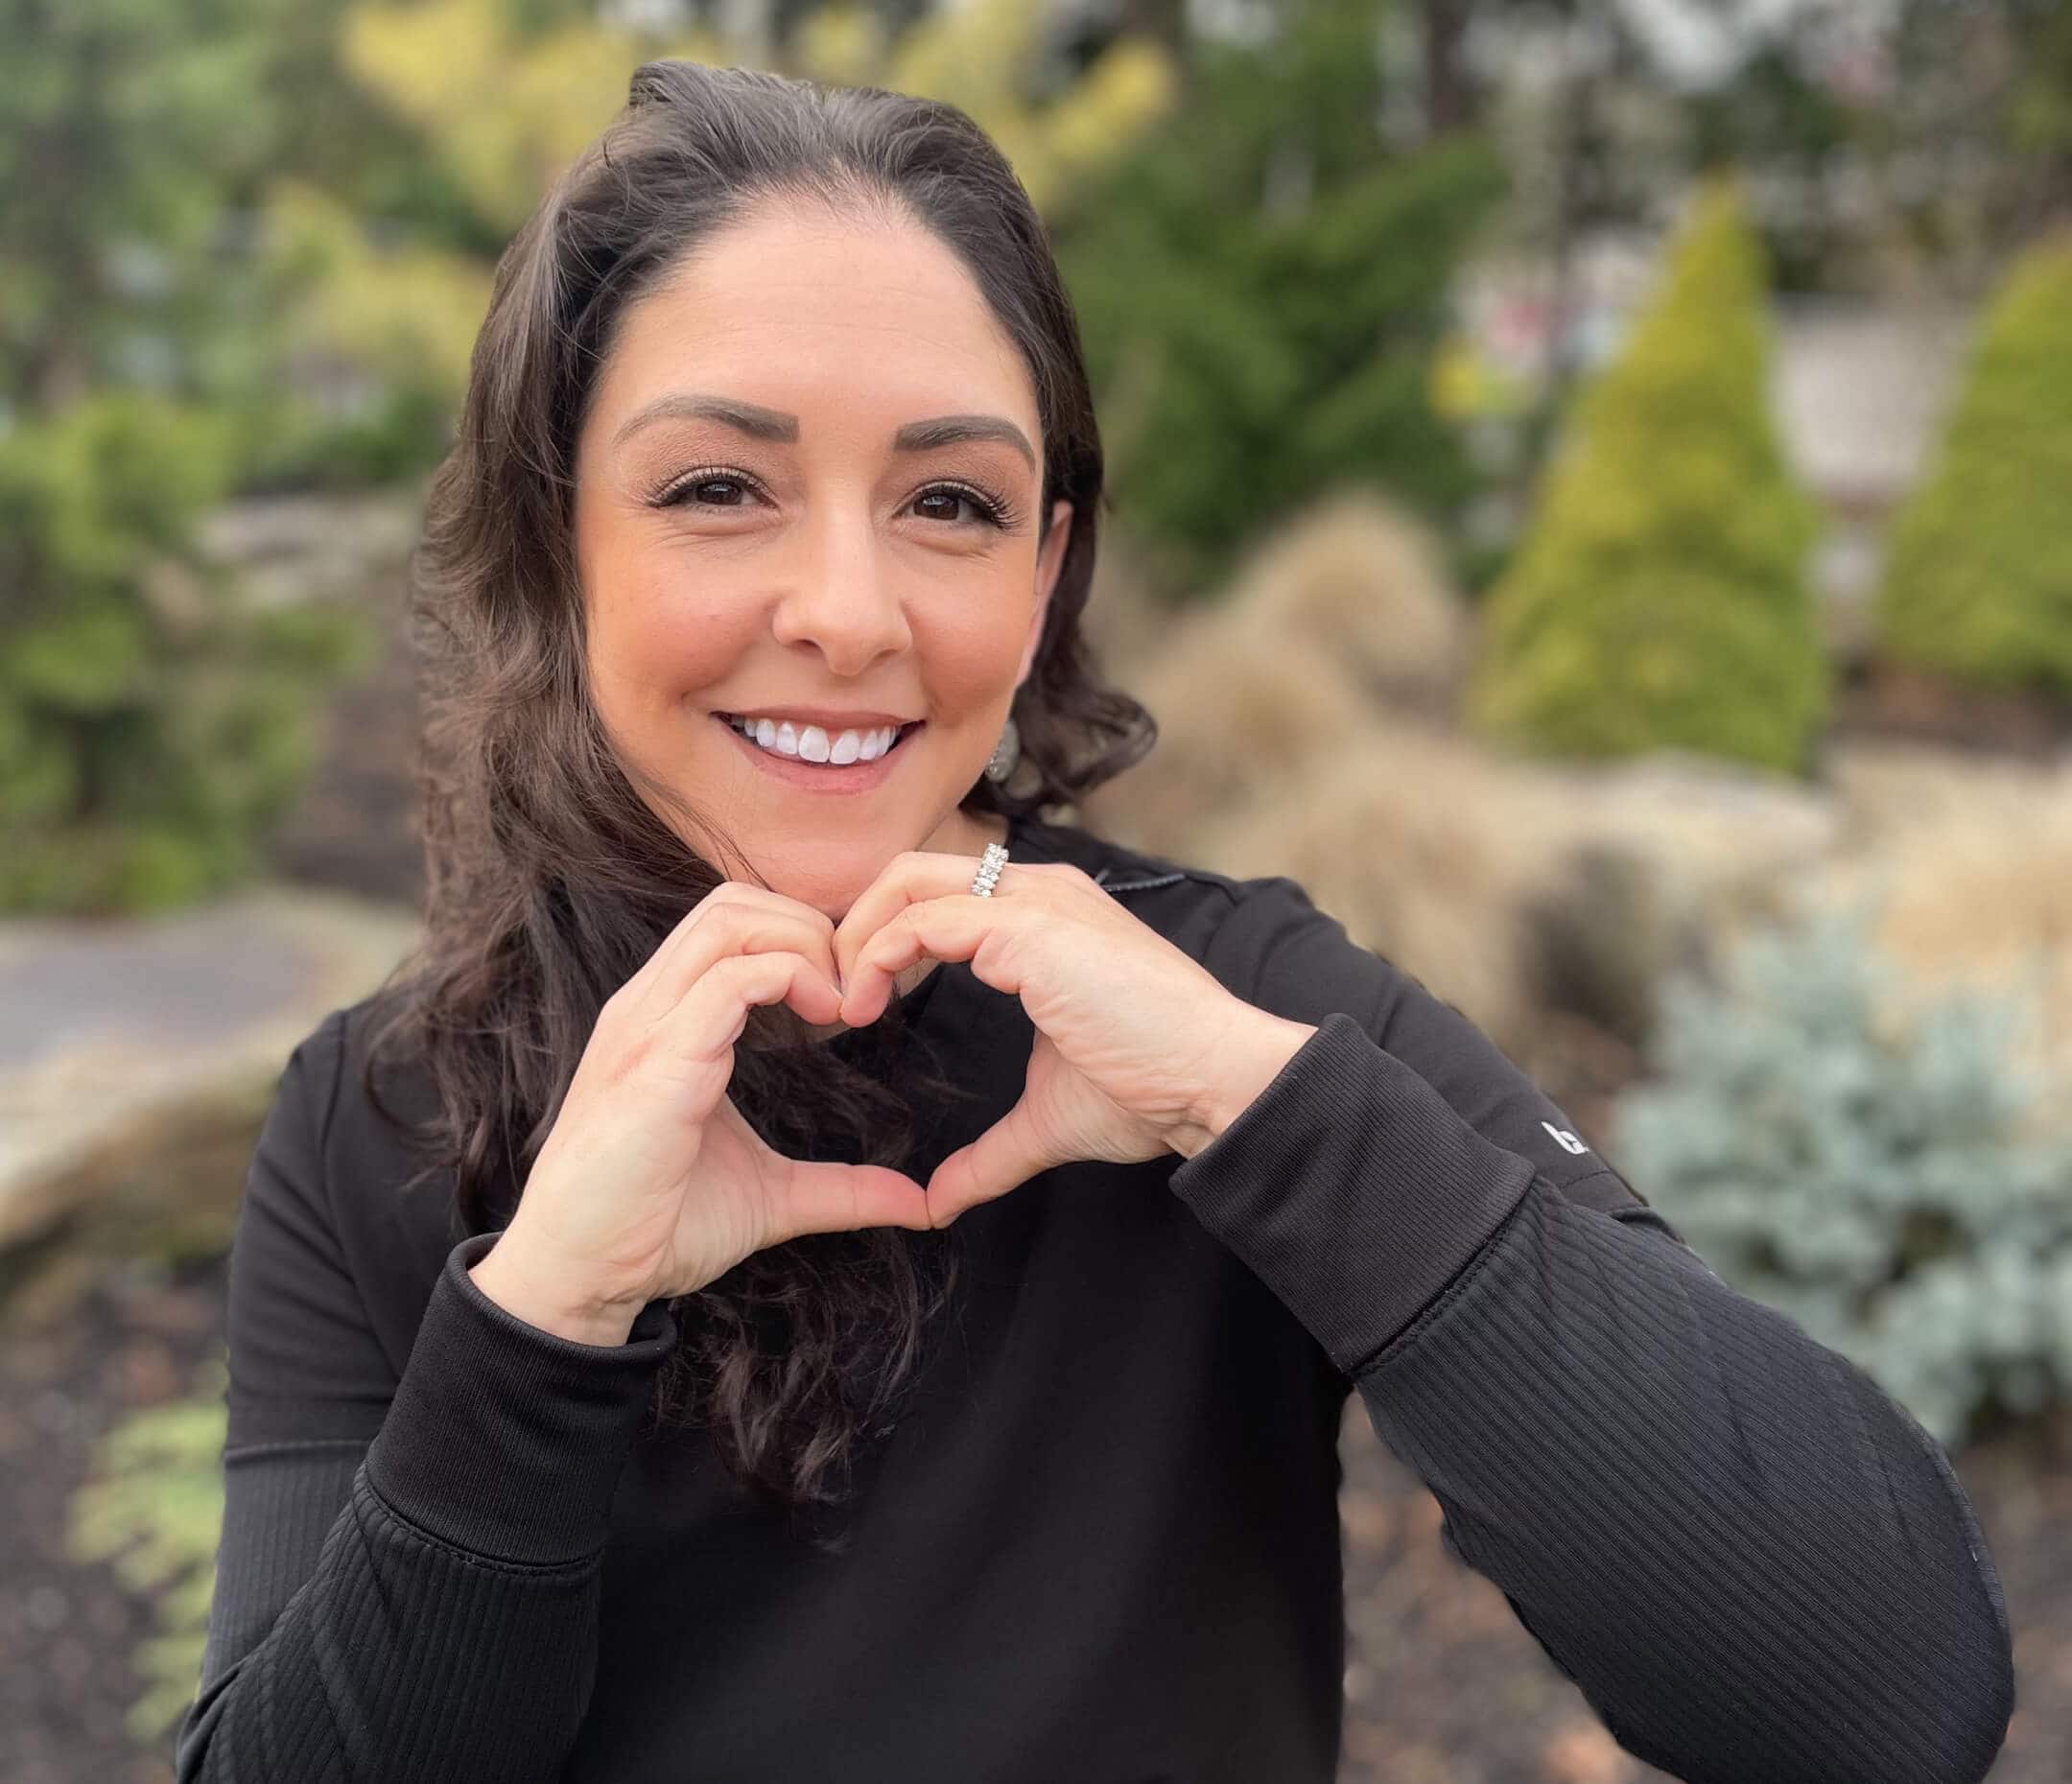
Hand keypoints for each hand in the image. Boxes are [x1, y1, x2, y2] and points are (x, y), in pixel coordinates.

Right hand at [488, 884, 933, 1323]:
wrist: (578, 1279)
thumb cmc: (653, 1230)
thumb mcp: (771, 1199)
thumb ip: (841, 1190)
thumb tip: (915, 1203)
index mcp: (666, 1020)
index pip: (733, 923)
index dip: (804, 941)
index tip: (853, 1000)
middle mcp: (649, 1007)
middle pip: (734, 903)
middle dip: (811, 929)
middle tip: (857, 994)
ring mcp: (647, 1028)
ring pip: (730, 921)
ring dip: (805, 947)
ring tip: (842, 1005)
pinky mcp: (656, 1064)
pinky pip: (727, 982)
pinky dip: (791, 980)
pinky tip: (827, 1021)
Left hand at [831, 850, 1305, 1224]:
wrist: (1215, 1080)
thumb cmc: (1153, 1089)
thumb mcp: (1049, 1119)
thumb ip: (988, 1153)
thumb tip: (940, 1202)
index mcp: (1046, 916)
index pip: (939, 893)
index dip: (884, 938)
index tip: (855, 1002)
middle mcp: (1039, 892)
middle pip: (910, 872)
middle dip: (855, 926)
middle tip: (829, 995)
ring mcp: (1036, 902)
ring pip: (907, 883)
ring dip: (856, 940)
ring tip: (839, 1005)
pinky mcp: (1030, 929)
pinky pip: (922, 921)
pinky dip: (878, 957)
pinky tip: (864, 1007)